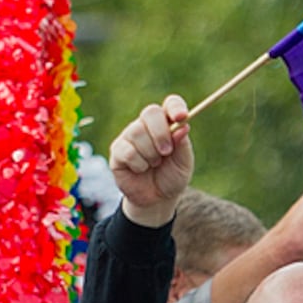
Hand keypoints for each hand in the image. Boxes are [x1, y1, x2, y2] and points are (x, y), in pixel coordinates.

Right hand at [104, 97, 194, 224]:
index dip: (175, 107)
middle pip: (150, 112)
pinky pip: (128, 151)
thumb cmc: (172, 177)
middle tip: (166, 152)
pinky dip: (139, 164)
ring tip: (154, 164)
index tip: (181, 117)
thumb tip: (182, 126)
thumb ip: (182, 144)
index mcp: (167, 124)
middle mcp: (147, 126)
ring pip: (137, 133)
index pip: (170, 104)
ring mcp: (130, 137)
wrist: (156, 199)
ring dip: (150, 154)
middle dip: (161, 133)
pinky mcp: (118, 151)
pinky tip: (141, 169)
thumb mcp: (183, 162)